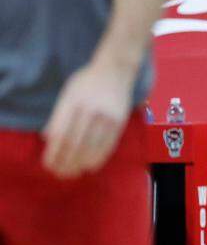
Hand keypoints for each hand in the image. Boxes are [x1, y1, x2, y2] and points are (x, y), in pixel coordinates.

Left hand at [41, 63, 134, 178]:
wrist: (115, 71)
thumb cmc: (87, 82)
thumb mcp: (68, 93)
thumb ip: (58, 115)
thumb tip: (48, 138)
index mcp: (72, 102)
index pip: (59, 133)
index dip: (53, 152)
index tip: (48, 164)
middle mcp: (89, 110)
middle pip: (74, 143)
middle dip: (65, 162)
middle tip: (60, 173)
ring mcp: (106, 116)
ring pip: (91, 147)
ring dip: (80, 163)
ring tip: (73, 173)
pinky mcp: (119, 122)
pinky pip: (108, 145)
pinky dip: (98, 158)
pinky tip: (91, 166)